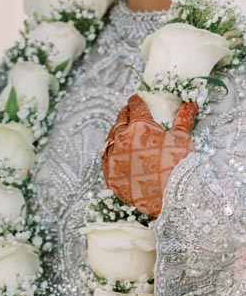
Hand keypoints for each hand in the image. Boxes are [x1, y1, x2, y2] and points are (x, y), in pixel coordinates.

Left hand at [102, 94, 197, 217]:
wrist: (171, 197)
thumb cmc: (179, 164)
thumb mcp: (183, 137)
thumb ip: (183, 118)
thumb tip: (191, 102)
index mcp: (139, 126)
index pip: (135, 107)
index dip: (136, 101)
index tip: (137, 99)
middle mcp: (121, 140)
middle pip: (120, 121)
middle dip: (125, 114)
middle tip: (129, 112)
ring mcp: (113, 159)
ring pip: (109, 139)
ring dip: (115, 133)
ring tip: (121, 131)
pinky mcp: (110, 176)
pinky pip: (105, 160)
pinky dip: (110, 153)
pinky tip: (115, 152)